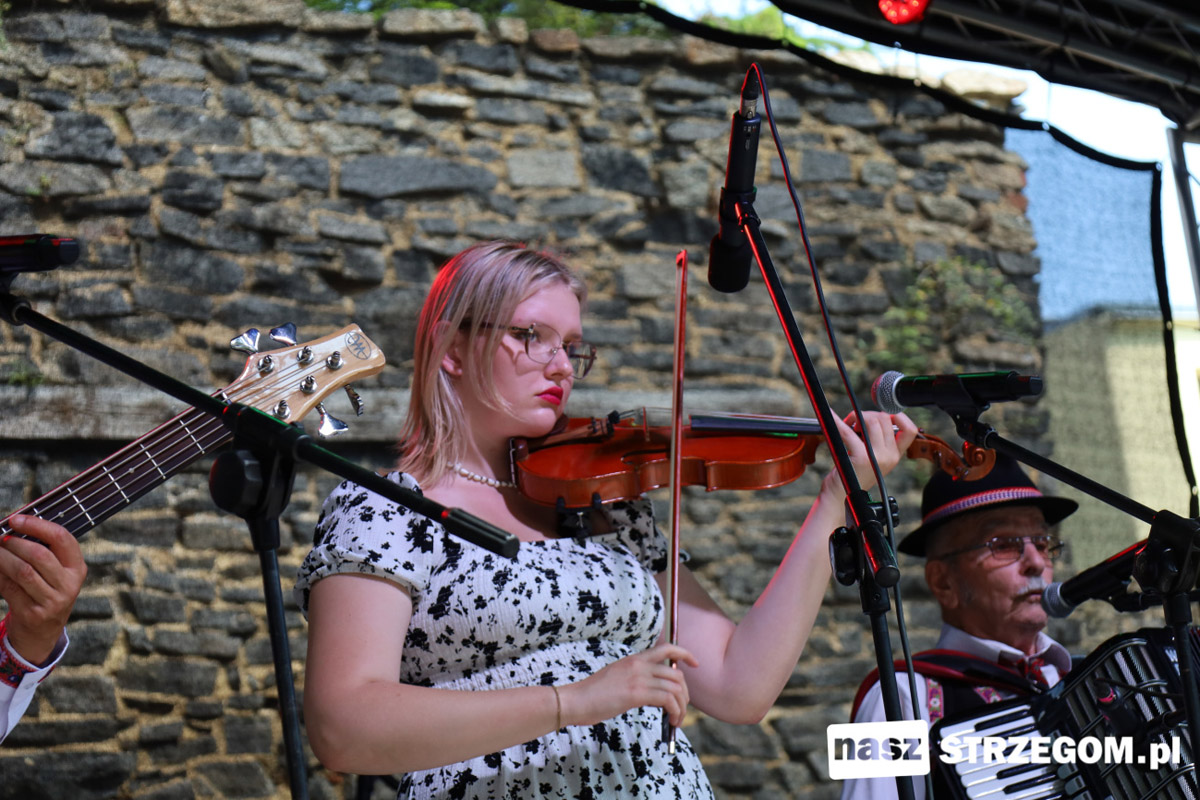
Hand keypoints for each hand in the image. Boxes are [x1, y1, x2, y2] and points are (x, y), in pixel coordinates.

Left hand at [0, 515, 86, 665]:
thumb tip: (15, 527)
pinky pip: (9, 588)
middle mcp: (69, 585)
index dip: (37, 525)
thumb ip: (45, 552)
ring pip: (22, 571)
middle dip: (15, 543)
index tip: (16, 519)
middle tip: (1, 538)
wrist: (43, 632)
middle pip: (39, 554)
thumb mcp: (56, 573)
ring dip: (3, 558)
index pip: (62, 538)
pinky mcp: (33, 614)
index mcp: (77, 568)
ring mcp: (52, 601)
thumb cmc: (47, 592)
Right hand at [559, 642, 697, 726]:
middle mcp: (638, 665)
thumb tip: (655, 693)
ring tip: (676, 720)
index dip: (685, 654)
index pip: (667, 648)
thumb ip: (636, 679)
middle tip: (681, 709)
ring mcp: (638, 678)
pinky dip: (675, 712)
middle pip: (676, 674)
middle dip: (685, 694)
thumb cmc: (593, 695)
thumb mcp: (617, 678)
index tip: (695, 663)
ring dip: (681, 707)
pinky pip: (668, 700)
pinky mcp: (636, 693)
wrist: (576, 700)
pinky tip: (671, 722)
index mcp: (634, 659)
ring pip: (675, 688)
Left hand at [822, 411, 918, 496]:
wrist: (840, 497)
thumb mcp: (873, 458)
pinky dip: (838, 421)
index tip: (882, 414)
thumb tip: (872, 416)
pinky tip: (830, 416)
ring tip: (847, 426)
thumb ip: (878, 441)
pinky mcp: (861, 458)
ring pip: (871, 421)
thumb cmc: (852, 474)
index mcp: (895, 455)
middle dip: (867, 414)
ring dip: (855, 417)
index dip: (898, 416)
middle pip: (885, 419)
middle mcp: (889, 456)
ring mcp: (877, 457)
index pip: (910, 430)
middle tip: (854, 422)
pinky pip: (848, 432)